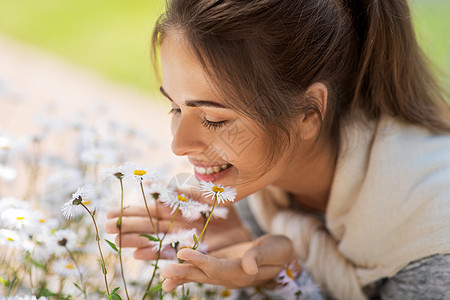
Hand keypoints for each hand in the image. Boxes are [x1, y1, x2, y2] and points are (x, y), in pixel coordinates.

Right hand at [104, 203, 250, 259]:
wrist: (242, 230)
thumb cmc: (224, 210)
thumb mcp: (208, 196)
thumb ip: (189, 193)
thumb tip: (166, 190)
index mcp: (178, 212)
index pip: (151, 211)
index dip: (131, 213)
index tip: (112, 213)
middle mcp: (176, 227)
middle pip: (148, 227)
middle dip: (128, 227)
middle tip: (106, 227)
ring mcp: (182, 241)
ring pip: (155, 242)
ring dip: (136, 242)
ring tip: (119, 242)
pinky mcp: (192, 254)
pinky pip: (172, 256)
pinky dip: (156, 256)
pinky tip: (140, 255)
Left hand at [160, 234, 298, 291]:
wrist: (280, 255)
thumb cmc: (279, 250)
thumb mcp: (274, 250)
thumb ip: (259, 257)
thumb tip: (248, 266)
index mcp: (242, 273)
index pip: (218, 268)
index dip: (200, 261)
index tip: (183, 253)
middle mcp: (230, 277)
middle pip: (204, 276)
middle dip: (184, 273)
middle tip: (165, 272)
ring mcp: (224, 274)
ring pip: (200, 276)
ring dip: (182, 276)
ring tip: (164, 278)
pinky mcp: (220, 267)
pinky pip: (201, 272)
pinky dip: (187, 272)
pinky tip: (172, 276)